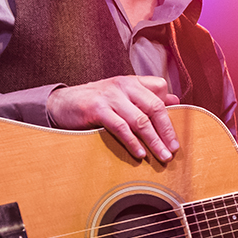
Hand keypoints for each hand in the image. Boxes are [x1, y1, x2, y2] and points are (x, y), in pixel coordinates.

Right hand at [47, 75, 179, 161]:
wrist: (62, 103)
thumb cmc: (96, 102)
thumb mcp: (122, 96)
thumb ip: (147, 96)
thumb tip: (174, 100)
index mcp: (132, 81)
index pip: (160, 90)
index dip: (170, 112)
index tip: (175, 133)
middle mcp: (124, 85)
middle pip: (154, 107)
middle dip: (166, 131)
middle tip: (174, 150)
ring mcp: (110, 96)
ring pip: (140, 120)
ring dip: (154, 141)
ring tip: (162, 155)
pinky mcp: (97, 109)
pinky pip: (120, 127)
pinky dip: (132, 142)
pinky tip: (140, 154)